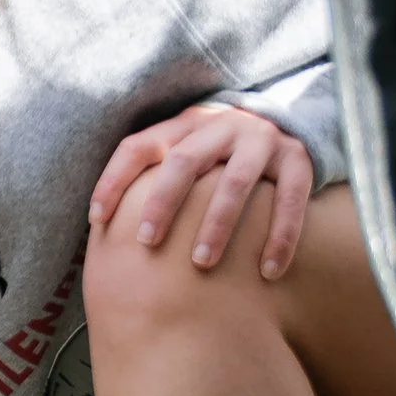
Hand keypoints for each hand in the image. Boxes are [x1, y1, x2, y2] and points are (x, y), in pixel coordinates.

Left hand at [89, 102, 313, 282]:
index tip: (96, 219)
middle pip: (184, 161)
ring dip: (217, 224)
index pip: (138, 146)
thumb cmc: (220, 156)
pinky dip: (281, 236)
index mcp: (185, 124)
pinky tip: (269, 271)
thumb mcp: (187, 152)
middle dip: (163, 203)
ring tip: (202, 263)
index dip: (113, 180)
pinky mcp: (299, 159)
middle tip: (148, 243)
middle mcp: (222, 126)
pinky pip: (289, 199)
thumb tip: (100, 228)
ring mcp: (262, 139)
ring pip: (236, 182)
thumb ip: (153, 176)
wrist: (289, 124)